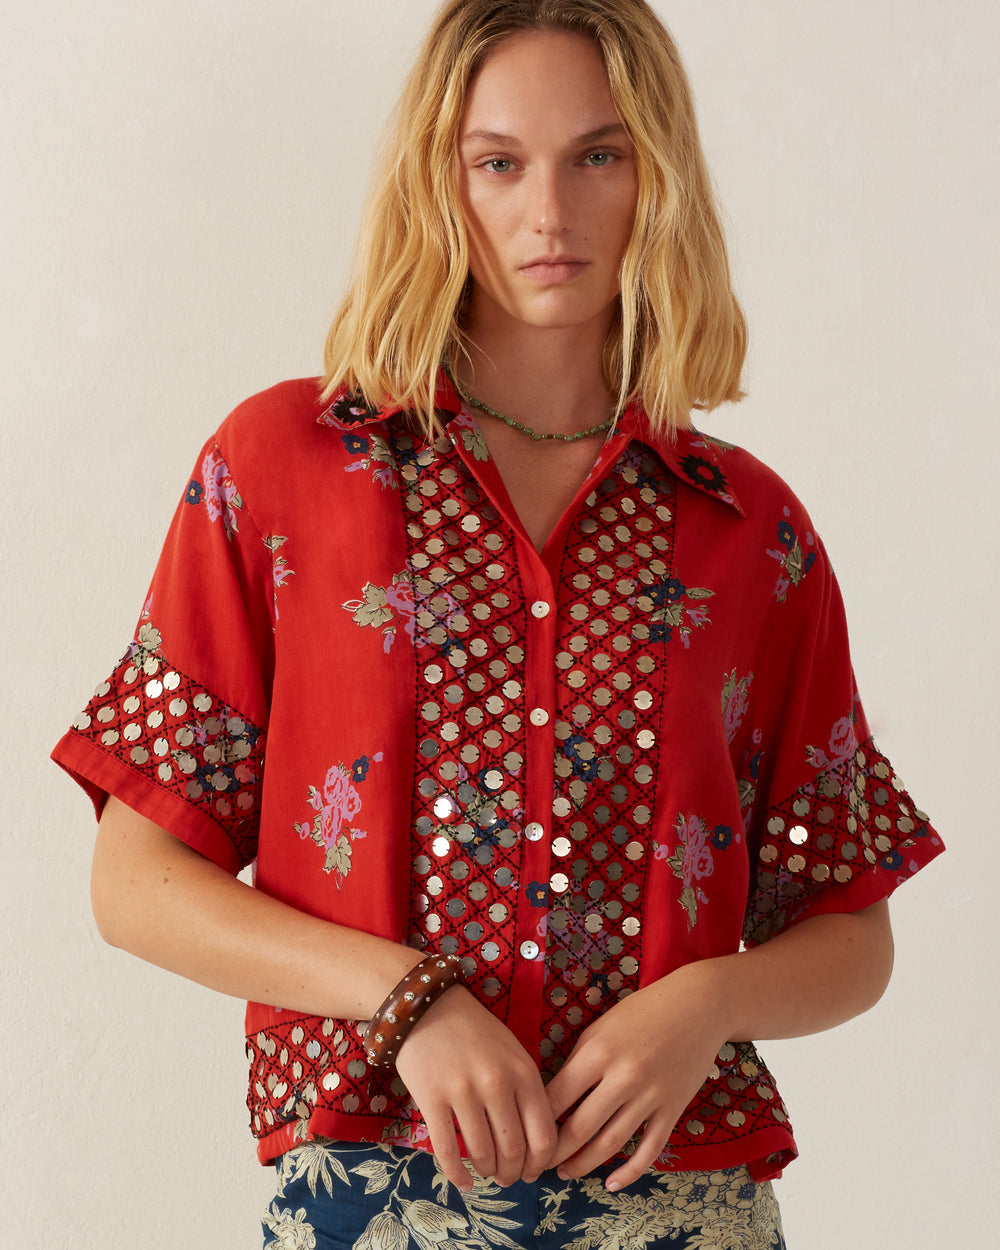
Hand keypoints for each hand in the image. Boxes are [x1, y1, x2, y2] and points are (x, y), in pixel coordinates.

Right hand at [394, 986, 557, 1190]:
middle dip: (512, 1174)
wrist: (428, 1006)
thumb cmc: (475, 1031)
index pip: (543, 1136)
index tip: (531, 1172)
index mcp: (523, 1072)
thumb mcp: (513, 1052)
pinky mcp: (431, 1098)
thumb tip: (534, 1143)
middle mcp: (497, 1084)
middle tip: (507, 1178)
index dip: (539, 1164)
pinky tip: (463, 1182)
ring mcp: (463, 1092)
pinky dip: (457, 1175)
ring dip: (487, 1172)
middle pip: (514, 1151)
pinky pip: (446, 1151)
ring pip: (482, 1154)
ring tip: (486, 1172)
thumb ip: (526, 1091)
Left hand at [544, 964, 728, 1190]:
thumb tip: (555, 1098)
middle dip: (555, 1153)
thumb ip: (579, 1062)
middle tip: (539, 1164)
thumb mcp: (601, 1028)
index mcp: (598, 1053)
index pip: (558, 1098)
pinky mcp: (673, 1109)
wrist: (697, 1006)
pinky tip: (612, 1184)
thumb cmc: (643, 1011)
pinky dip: (629, 1172)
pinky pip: (649, 1150)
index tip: (525, 1134)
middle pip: (579, 1128)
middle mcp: (623, 1078)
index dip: (537, 1121)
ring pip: (610, 1144)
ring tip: (565, 1173)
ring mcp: (650, 1096)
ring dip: (584, 1164)